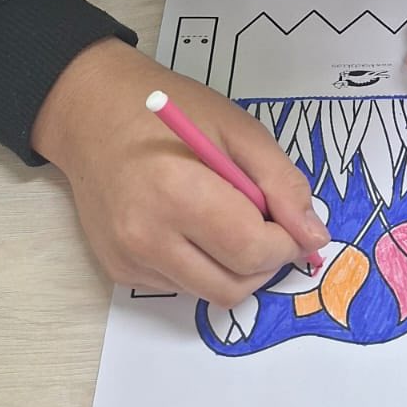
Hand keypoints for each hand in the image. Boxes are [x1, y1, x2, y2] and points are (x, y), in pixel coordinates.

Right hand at [31, 40, 328, 304]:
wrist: (93, 113)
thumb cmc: (172, 111)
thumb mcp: (239, 129)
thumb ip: (282, 183)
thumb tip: (314, 237)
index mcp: (179, 193)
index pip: (252, 251)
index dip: (287, 242)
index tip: (292, 221)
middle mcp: (147, 237)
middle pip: (234, 286)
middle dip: (266, 262)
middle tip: (267, 223)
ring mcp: (129, 259)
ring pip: (210, 294)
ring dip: (236, 268)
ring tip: (230, 220)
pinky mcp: (119, 270)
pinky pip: (181, 286)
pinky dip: (204, 265)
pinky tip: (195, 226)